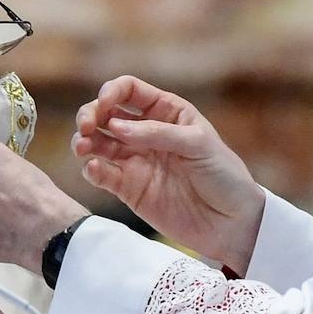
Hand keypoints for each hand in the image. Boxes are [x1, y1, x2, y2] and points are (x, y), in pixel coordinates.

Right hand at [73, 75, 264, 273]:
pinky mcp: (128, 188)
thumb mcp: (198, 144)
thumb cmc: (224, 176)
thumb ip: (157, 133)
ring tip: (82, 147)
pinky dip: (91, 169)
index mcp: (166, 112)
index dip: (112, 92)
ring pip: (97, 142)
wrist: (231, 222)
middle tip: (85, 127)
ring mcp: (135, 160)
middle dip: (90, 115)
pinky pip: (102, 174)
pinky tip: (93, 168)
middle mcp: (146, 133)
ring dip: (83, 140)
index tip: (105, 105)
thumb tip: (115, 127)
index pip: (129, 91)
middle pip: (105, 114)